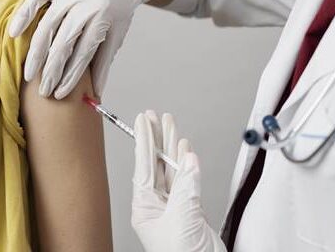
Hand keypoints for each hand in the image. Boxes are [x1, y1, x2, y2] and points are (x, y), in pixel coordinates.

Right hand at [7, 0, 156, 98]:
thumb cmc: (118, 9)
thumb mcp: (117, 34)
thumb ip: (104, 62)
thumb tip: (97, 95)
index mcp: (102, 19)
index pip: (83, 54)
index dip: (71, 77)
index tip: (59, 94)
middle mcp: (85, 5)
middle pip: (63, 43)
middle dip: (51, 71)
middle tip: (42, 91)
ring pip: (47, 26)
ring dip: (36, 53)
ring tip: (29, 75)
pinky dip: (23, 15)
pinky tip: (14, 34)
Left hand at [132, 111, 225, 251]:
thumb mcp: (182, 218)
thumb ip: (187, 187)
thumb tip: (189, 159)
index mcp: (144, 208)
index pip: (143, 166)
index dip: (144, 140)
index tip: (143, 120)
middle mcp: (156, 205)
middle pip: (155, 164)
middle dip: (156, 139)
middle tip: (155, 116)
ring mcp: (173, 207)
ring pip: (172, 170)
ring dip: (172, 147)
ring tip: (170, 125)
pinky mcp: (190, 210)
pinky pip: (186, 181)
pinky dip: (187, 164)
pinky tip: (185, 150)